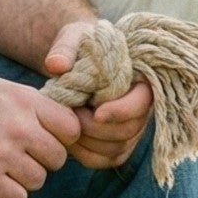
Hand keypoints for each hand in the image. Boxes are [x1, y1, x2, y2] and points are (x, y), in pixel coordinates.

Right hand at [0, 71, 81, 197]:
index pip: (72, 127)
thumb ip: (26, 104)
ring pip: (39, 180)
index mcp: (24, 100)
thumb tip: (52, 120)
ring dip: (24, 180)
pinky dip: (7, 195)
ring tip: (2, 170)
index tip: (46, 139)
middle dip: (44, 161)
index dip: (63, 137)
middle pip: (58, 158)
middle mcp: (19, 127)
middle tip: (22, 158)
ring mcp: (2, 154)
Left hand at [44, 21, 154, 170]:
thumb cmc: (82, 47)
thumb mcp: (74, 37)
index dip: (121, 111)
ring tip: (66, 123)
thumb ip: (65, 48)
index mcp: (141, 81)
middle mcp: (141, 110)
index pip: (141, 104)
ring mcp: (130, 131)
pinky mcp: (115, 146)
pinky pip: (103, 160)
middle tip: (71, 114)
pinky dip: (83, 154)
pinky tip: (66, 138)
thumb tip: (56, 65)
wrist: (80, 61)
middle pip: (128, 131)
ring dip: (87, 142)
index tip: (96, 111)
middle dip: (96, 128)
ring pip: (116, 150)